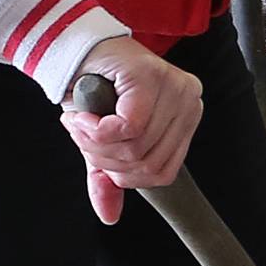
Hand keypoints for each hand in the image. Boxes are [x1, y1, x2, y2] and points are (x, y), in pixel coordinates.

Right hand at [60, 36, 203, 224]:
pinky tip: (81, 118)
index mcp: (187, 118)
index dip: (124, 175)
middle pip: (147, 163)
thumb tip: (110, 216)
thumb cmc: (97, 91)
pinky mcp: (150, 76)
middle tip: (81, 136)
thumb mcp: (105, 143)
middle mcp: (189, 101)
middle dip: (105, 160)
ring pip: (135, 147)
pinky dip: (98, 131)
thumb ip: (109, 178)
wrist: (76, 48)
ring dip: (96, 144)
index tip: (97, 156)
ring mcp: (174, 86)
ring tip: (78, 124)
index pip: (162, 172)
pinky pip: (128, 127)